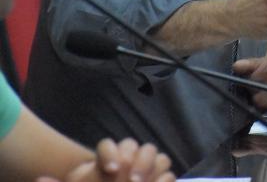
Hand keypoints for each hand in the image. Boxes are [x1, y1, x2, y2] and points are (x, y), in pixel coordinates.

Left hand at [36, 138, 174, 181]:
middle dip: (136, 158)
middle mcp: (127, 160)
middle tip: (130, 178)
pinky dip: (164, 179)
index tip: (109, 170)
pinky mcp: (161, 181)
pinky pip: (168, 174)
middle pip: (136, 146)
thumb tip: (40, 180)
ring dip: (151, 166)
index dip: (110, 153)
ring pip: (156, 155)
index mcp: (104, 161)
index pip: (108, 147)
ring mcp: (146, 170)